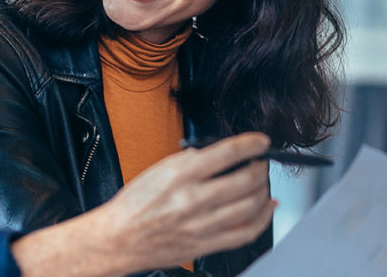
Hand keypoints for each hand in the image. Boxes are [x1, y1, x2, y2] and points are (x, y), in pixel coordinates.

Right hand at [12, 132, 275, 276]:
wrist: (119, 238)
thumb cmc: (135, 204)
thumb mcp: (160, 169)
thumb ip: (191, 161)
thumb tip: (219, 155)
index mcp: (181, 174)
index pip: (228, 153)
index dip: (252, 145)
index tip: (261, 142)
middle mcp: (194, 199)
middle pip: (246, 180)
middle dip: (261, 168)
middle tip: (261, 164)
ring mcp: (202, 224)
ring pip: (250, 206)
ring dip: (263, 191)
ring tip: (262, 183)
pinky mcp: (206, 244)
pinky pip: (246, 233)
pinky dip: (262, 219)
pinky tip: (266, 208)